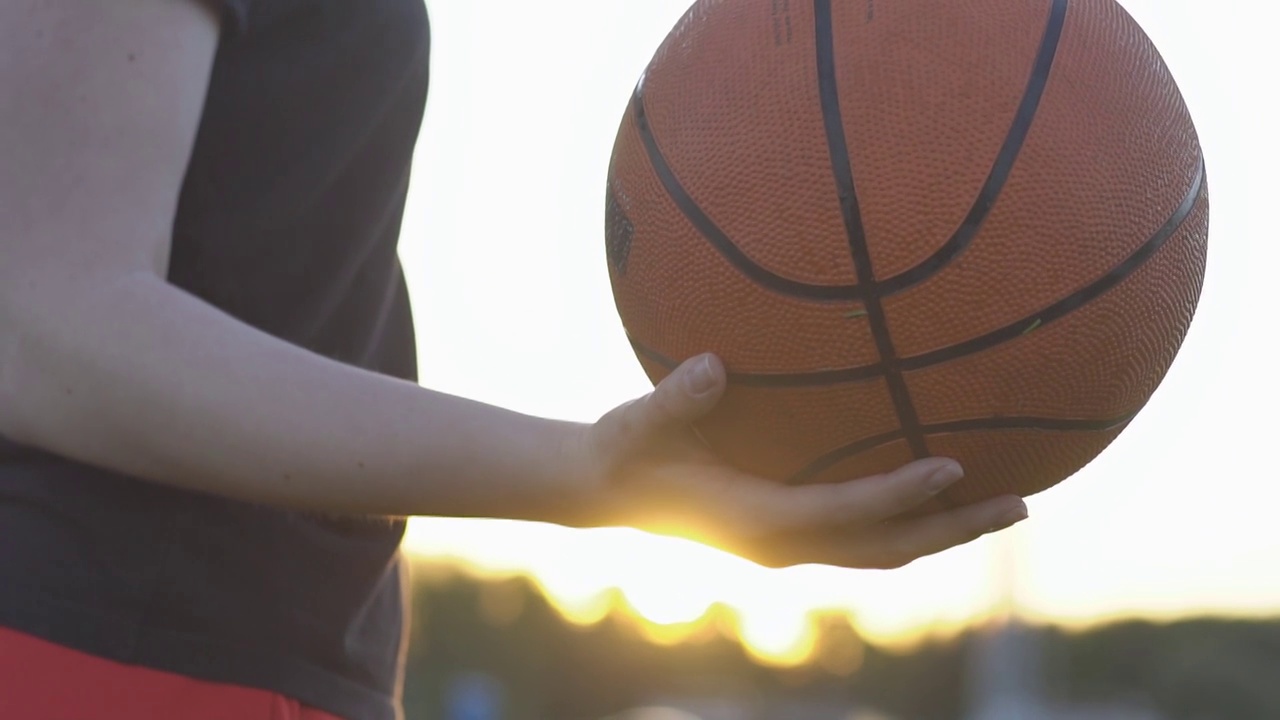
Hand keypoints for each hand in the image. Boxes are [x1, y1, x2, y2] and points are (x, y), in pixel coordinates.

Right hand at [575, 354, 1028, 569]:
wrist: (603, 494)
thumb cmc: (620, 453)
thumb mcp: (633, 426)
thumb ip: (671, 401)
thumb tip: (710, 366)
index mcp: (754, 520)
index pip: (843, 512)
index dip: (899, 494)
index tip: (954, 465)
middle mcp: (781, 545)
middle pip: (887, 547)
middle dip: (953, 529)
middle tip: (1022, 502)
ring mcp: (789, 546)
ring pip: (884, 549)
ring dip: (944, 530)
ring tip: (1004, 504)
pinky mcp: (789, 535)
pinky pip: (864, 533)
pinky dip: (909, 517)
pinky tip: (936, 483)